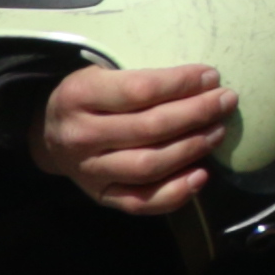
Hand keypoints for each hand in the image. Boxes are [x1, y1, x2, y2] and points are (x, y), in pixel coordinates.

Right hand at [33, 63, 232, 216]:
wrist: (49, 133)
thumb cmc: (90, 96)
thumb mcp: (102, 72)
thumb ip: (142, 77)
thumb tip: (204, 81)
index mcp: (79, 96)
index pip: (140, 90)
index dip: (181, 83)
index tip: (211, 76)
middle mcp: (80, 136)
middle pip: (149, 128)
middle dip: (196, 114)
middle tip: (226, 101)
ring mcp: (88, 170)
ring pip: (147, 165)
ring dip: (191, 149)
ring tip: (218, 131)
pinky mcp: (100, 196)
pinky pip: (140, 202)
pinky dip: (175, 193)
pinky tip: (201, 175)